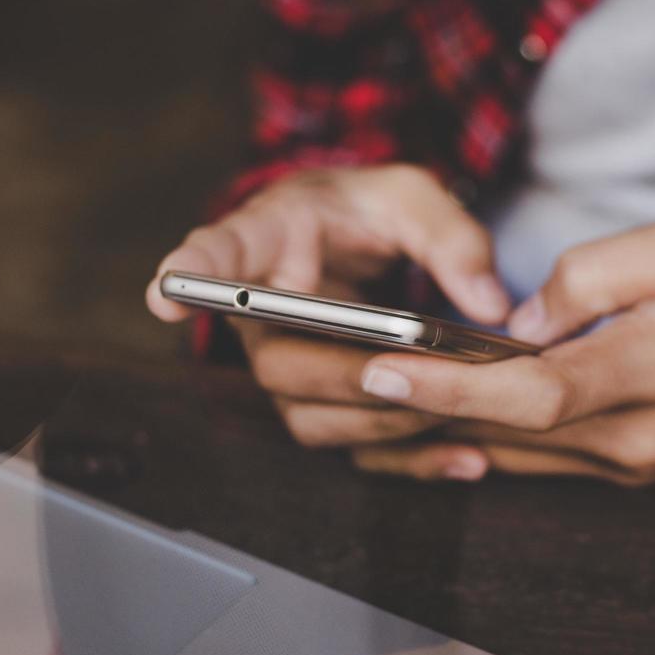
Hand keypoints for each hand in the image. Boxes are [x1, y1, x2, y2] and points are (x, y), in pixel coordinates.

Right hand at [146, 165, 505, 471]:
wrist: (357, 240)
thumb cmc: (366, 210)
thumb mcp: (409, 194)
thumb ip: (448, 236)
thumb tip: (489, 305)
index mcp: (266, 242)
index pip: (217, 257)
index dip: (189, 278)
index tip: (165, 295)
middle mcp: (261, 317)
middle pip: (277, 363)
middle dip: (340, 374)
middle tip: (401, 368)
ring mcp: (289, 368)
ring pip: (312, 418)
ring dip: (382, 421)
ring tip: (454, 411)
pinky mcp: (325, 406)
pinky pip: (354, 448)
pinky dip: (411, 460)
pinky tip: (467, 457)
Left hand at [349, 212, 654, 486]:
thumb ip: (602, 270)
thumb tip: (526, 310)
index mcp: (647, 371)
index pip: (524, 389)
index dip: (444, 382)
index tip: (379, 366)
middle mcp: (630, 437)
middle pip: (498, 431)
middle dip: (411, 410)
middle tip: (333, 381)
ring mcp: (632, 466)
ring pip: (513, 454)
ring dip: (438, 431)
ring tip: (365, 401)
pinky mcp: (638, 474)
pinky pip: (545, 462)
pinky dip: (487, 441)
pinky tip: (442, 424)